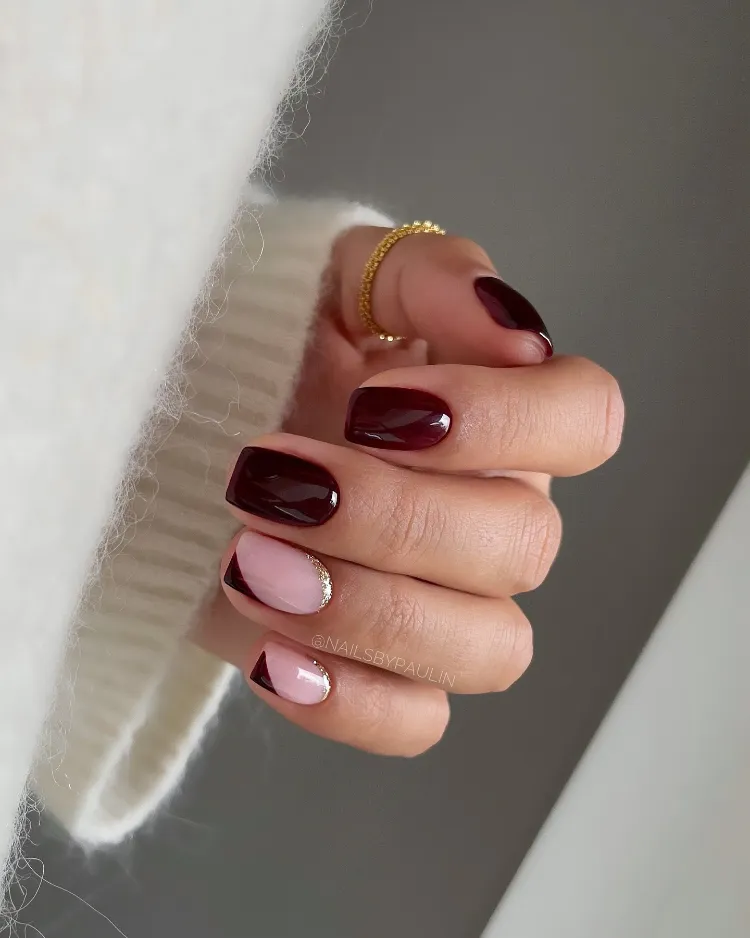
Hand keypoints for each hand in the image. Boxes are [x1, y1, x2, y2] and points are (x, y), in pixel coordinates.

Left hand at [194, 228, 623, 754]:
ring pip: (486, 650)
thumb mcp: (335, 277)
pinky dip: (348, 701)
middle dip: (393, 517)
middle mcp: (491, 512)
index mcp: (499, 414)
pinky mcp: (380, 670)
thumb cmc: (269, 343)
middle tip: (270, 479)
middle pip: (524, 545)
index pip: (586, 418)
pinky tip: (270, 652)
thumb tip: (514, 331)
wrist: (181, 429)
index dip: (502, 422)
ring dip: (366, 611)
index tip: (373, 406)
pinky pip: (416, 723)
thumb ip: (429, 278)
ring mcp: (445, 603)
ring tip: (249, 562)